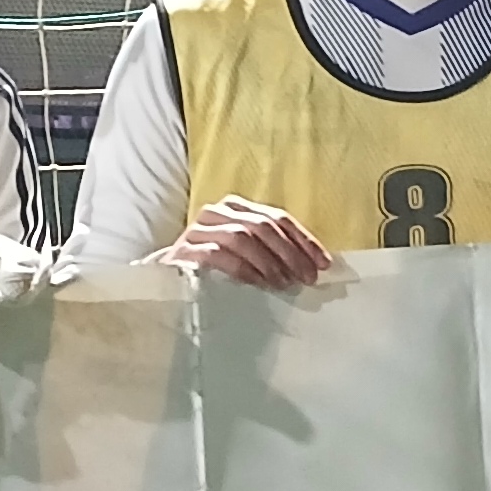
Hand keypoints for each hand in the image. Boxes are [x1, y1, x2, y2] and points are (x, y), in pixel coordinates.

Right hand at [166, 195, 332, 289]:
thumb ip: (272, 250)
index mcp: (236, 207)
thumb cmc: (213, 268)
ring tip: (283, 284)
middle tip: (306, 278)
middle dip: (290, 253)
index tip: (323, 264)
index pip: (277, 217)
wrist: (167, 278)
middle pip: (262, 226)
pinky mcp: (185, 250)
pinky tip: (258, 284)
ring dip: (268, 262)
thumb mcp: (246, 253)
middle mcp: (216, 212)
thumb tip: (313, 264)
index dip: (304, 240)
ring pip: (242, 237)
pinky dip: (243, 269)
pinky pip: (218, 255)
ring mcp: (198, 230)